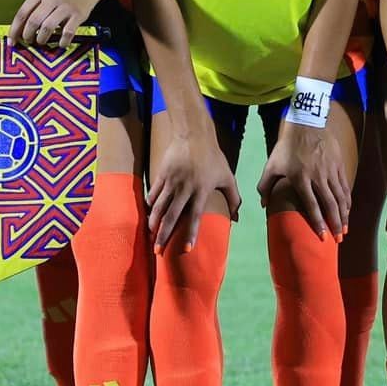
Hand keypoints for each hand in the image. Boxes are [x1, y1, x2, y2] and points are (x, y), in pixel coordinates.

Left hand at [9, 0, 93, 49]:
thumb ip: (33, 9)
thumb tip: (18, 32)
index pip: (22, 13)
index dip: (15, 30)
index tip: (12, 41)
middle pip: (33, 21)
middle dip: (28, 35)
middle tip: (29, 41)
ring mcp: (66, 6)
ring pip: (47, 28)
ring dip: (41, 39)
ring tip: (41, 41)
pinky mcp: (78, 15)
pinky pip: (67, 32)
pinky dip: (62, 41)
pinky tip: (60, 44)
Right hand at [146, 125, 240, 252]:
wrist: (194, 134)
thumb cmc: (213, 157)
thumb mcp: (227, 176)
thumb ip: (234, 198)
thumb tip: (238, 217)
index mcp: (201, 191)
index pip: (195, 217)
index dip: (191, 234)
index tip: (186, 249)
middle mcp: (184, 189)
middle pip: (171, 216)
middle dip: (163, 235)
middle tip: (157, 250)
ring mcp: (171, 181)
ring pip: (158, 207)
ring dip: (153, 223)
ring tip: (150, 235)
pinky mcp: (161, 174)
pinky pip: (153, 193)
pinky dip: (150, 205)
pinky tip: (149, 214)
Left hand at [257, 121, 349, 237]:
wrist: (307, 123)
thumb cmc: (287, 146)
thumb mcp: (272, 164)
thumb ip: (265, 185)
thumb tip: (263, 205)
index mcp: (301, 179)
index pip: (312, 205)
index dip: (318, 222)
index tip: (322, 236)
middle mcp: (318, 177)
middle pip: (330, 205)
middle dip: (335, 223)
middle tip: (338, 239)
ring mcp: (331, 171)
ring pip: (341, 197)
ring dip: (344, 215)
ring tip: (345, 229)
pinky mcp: (339, 165)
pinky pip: (345, 186)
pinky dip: (347, 200)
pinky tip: (347, 210)